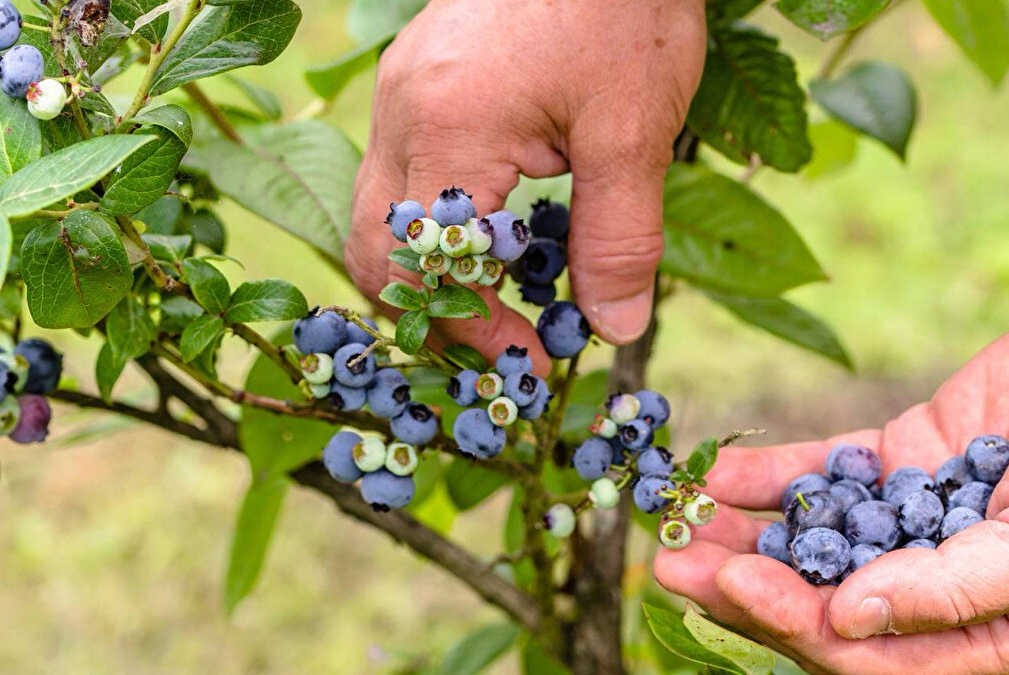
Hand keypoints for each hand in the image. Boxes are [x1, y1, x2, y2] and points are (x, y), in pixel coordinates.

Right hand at [347, 0, 704, 369]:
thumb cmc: (622, 8)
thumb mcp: (633, 131)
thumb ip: (617, 238)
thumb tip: (612, 329)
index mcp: (445, 130)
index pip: (422, 268)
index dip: (471, 329)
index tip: (529, 361)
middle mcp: (400, 113)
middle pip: (375, 248)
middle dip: (434, 309)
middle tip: (506, 341)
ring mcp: (401, 93)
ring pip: (384, 212)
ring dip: (438, 267)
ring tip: (510, 292)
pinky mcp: (422, 82)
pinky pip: (406, 173)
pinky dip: (443, 221)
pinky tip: (506, 228)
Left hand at [655, 259, 1008, 673]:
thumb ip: (954, 590)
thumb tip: (849, 621)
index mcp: (987, 637)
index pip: (871, 655)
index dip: (796, 626)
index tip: (735, 586)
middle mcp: (940, 587)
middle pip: (825, 600)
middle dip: (749, 587)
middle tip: (672, 562)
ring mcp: (917, 519)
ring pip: (816, 538)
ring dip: (745, 533)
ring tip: (677, 519)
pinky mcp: (907, 457)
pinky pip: (829, 472)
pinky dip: (778, 475)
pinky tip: (723, 473)